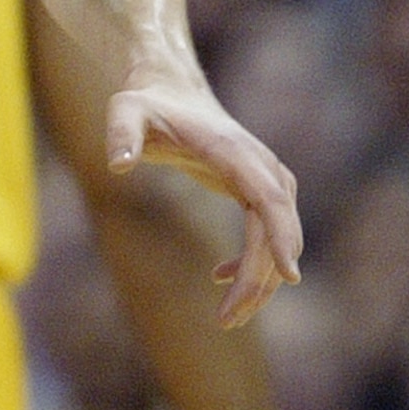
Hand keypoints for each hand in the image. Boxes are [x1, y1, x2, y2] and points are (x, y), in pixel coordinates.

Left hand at [107, 72, 302, 325]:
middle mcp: (260, 166)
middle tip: (228, 320)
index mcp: (235, 152)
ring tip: (227, 318)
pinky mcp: (255, 190)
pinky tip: (218, 277)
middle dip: (261, 278)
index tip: (291, 276)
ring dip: (259, 280)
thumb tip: (117, 164)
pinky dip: (249, 262)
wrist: (170, 90)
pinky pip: (265, 234)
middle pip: (277, 229)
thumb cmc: (146, 104)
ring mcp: (263, 178)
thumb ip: (122, 133)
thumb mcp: (126, 111)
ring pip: (276, 238)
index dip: (281, 236)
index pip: (270, 198)